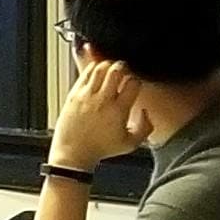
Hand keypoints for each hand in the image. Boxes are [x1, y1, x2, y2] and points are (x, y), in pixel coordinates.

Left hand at [50, 56, 139, 170]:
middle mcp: (102, 100)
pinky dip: (93, 69)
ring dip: (108, 66)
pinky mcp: (73, 94)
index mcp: (118, 110)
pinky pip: (85, 73)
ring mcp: (86, 96)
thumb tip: (145, 112)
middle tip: (124, 72)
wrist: (74, 153)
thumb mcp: (131, 144)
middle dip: (123, 67)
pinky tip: (96, 74)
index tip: (134, 86)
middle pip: (116, 70)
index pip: (133, 83)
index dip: (136, 81)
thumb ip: (146, 128)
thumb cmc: (101, 149)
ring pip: (99, 68)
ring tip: (110, 72)